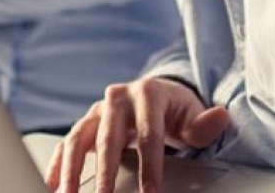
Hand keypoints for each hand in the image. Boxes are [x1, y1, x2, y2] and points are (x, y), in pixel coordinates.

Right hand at [45, 77, 229, 192]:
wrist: (153, 95)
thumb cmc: (174, 109)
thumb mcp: (192, 114)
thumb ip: (203, 124)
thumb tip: (220, 117)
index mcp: (148, 92)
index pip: (149, 134)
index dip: (151, 167)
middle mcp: (118, 96)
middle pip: (110, 136)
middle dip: (106, 172)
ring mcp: (99, 109)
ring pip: (80, 137)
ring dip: (72, 170)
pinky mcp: (86, 122)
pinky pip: (68, 142)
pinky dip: (58, 164)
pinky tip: (54, 186)